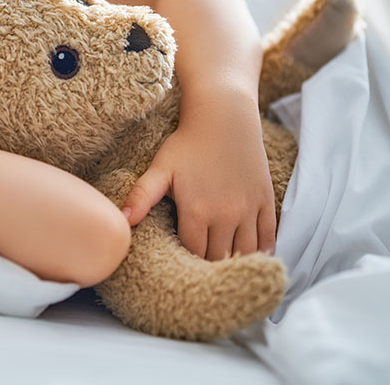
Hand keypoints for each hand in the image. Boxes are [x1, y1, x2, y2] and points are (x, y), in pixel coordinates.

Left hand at [120, 99, 276, 259]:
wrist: (223, 116)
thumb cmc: (187, 143)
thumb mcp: (160, 169)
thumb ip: (141, 196)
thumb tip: (122, 220)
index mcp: (196, 212)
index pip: (192, 254)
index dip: (186, 262)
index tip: (181, 266)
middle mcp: (225, 216)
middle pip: (218, 257)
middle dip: (209, 267)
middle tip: (202, 273)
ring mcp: (248, 210)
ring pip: (245, 252)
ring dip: (235, 263)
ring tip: (225, 270)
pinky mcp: (265, 201)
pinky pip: (268, 237)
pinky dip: (262, 252)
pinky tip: (252, 258)